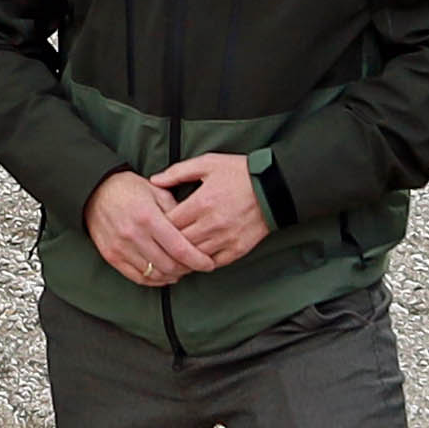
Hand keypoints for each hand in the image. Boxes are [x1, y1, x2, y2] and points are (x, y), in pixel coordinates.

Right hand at [84, 172, 201, 287]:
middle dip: (187, 269)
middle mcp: (134, 235)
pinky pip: (138, 278)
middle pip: (169, 265)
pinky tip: (164, 274)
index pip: (179, 248)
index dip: (198, 260)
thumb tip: (194, 229)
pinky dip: (155, 279)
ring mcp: (121, 248)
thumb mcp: (156, 191)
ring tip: (181, 269)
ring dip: (172, 275)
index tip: (208, 263)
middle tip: (196, 266)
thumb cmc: (128, 188)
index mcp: (148, 217)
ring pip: (155, 274)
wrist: (94, 191)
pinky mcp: (112, 256)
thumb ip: (177, 211)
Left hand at [150, 150, 273, 268]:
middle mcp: (212, 224)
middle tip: (160, 241)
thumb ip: (178, 172)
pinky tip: (196, 257)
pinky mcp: (238, 249)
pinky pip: (213, 263)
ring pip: (194, 256)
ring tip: (174, 251)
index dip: (158, 225)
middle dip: (167, 242)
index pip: (169, 223)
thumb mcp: (207, 163)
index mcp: (201, 202)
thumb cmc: (239, 173)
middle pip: (178, 242)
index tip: (155, 224)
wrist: (274, 187)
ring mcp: (225, 239)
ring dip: (183, 255)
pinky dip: (202, 262)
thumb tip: (154, 181)